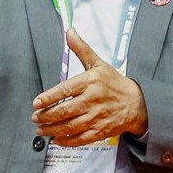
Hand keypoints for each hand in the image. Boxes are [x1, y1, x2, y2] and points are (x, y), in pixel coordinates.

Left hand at [31, 29, 148, 145]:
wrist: (137, 103)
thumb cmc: (115, 83)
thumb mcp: (98, 63)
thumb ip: (81, 49)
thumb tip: (69, 31)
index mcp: (90, 82)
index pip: (64, 90)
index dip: (48, 98)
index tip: (36, 103)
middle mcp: (92, 100)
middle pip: (65, 110)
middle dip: (46, 116)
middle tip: (35, 118)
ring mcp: (97, 117)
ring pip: (70, 126)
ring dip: (52, 130)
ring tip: (40, 129)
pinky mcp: (101, 131)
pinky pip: (81, 138)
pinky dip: (67, 141)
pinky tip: (56, 140)